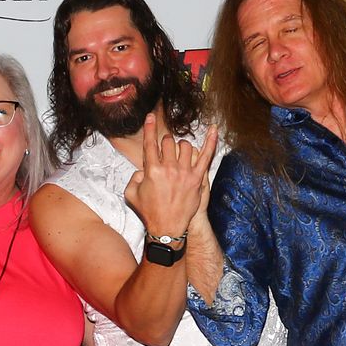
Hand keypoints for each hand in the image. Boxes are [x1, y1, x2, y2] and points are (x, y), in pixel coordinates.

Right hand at [124, 115, 219, 243]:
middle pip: (168, 142)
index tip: (150, 117)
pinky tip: (214, 129)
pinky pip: (206, 156)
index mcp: (151, 171)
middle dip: (165, 144)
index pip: (150, 144)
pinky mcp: (197, 179)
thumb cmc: (149, 212)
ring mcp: (185, 173)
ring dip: (180, 147)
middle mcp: (169, 169)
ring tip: (179, 155)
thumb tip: (143, 169)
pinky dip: (211, 142)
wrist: (167, 229)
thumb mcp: (131, 194)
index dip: (149, 128)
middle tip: (165, 153)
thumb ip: (134, 177)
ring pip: (185, 146)